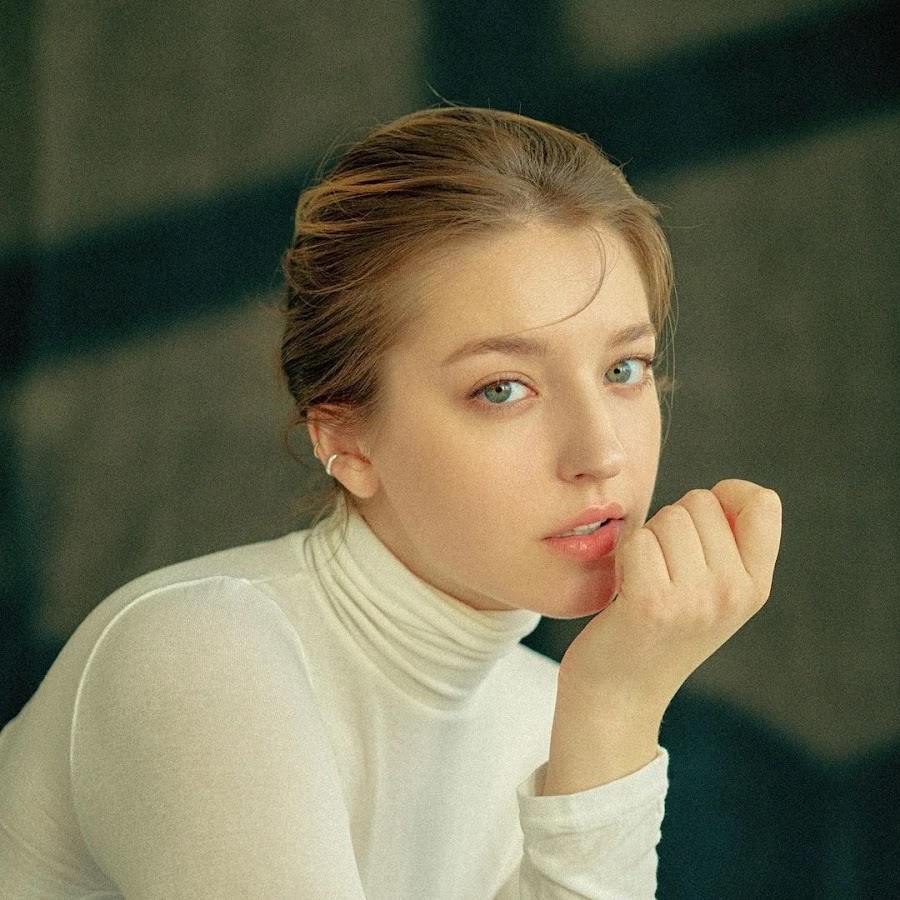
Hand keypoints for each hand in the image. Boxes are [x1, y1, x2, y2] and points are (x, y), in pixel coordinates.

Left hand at [543, 480, 781, 793]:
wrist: (618, 697)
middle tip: (662, 570)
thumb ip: (726, 547)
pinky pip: (638, 541)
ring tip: (644, 580)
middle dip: (672, 523)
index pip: (764, 501)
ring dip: (647, 540)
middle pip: (700, 501)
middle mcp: (734, 592)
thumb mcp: (711, 593)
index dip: (726, 495)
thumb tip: (722, 494)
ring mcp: (696, 600)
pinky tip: (625, 590)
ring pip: (667, 517)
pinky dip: (624, 557)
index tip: (699, 524)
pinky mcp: (653, 604)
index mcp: (755, 586)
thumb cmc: (655, 631)